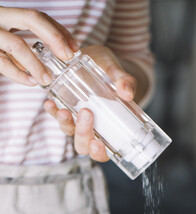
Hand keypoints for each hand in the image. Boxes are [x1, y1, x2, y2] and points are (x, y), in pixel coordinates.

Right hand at [0, 7, 77, 85]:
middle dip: (53, 37)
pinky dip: (18, 74)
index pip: (38, 15)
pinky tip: (31, 82)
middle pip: (31, 18)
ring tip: (48, 79)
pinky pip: (1, 63)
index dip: (58, 30)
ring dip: (36, 63)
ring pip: (16, 44)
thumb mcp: (6, 38)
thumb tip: (55, 57)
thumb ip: (24, 44)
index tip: (75, 47)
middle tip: (68, 57)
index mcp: (7, 14)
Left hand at [44, 45, 136, 161]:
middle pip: (83, 144)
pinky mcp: (65, 108)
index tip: (97, 144)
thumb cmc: (113, 74)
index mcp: (109, 131)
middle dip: (82, 133)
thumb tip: (127, 93)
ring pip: (68, 131)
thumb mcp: (120, 75)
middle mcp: (92, 130)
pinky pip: (57, 115)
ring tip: (63, 111)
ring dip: (65, 123)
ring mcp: (77, 120)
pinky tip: (50, 103)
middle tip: (87, 114)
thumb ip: (125, 82)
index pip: (103, 152)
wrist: (100, 61)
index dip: (99, 153)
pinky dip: (53, 111)